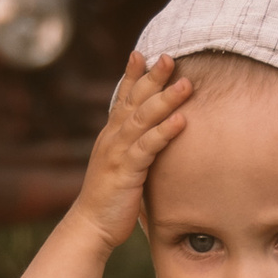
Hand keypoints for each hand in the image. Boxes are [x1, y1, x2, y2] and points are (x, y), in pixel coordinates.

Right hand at [72, 52, 191, 248]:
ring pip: (143, 119)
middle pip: (135, 101)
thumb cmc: (111, 197)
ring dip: (165, 100)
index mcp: (111, 135)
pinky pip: (147, 147)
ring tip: (186, 84)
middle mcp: (112, 138)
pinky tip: (181, 121)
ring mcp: (118, 153)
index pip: (122, 98)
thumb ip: (133, 147)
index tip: (143, 52)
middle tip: (169, 57)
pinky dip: (164, 133)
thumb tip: (150, 137)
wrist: (91, 225)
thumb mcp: (120, 165)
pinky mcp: (127, 172)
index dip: (132, 75)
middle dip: (153, 78)